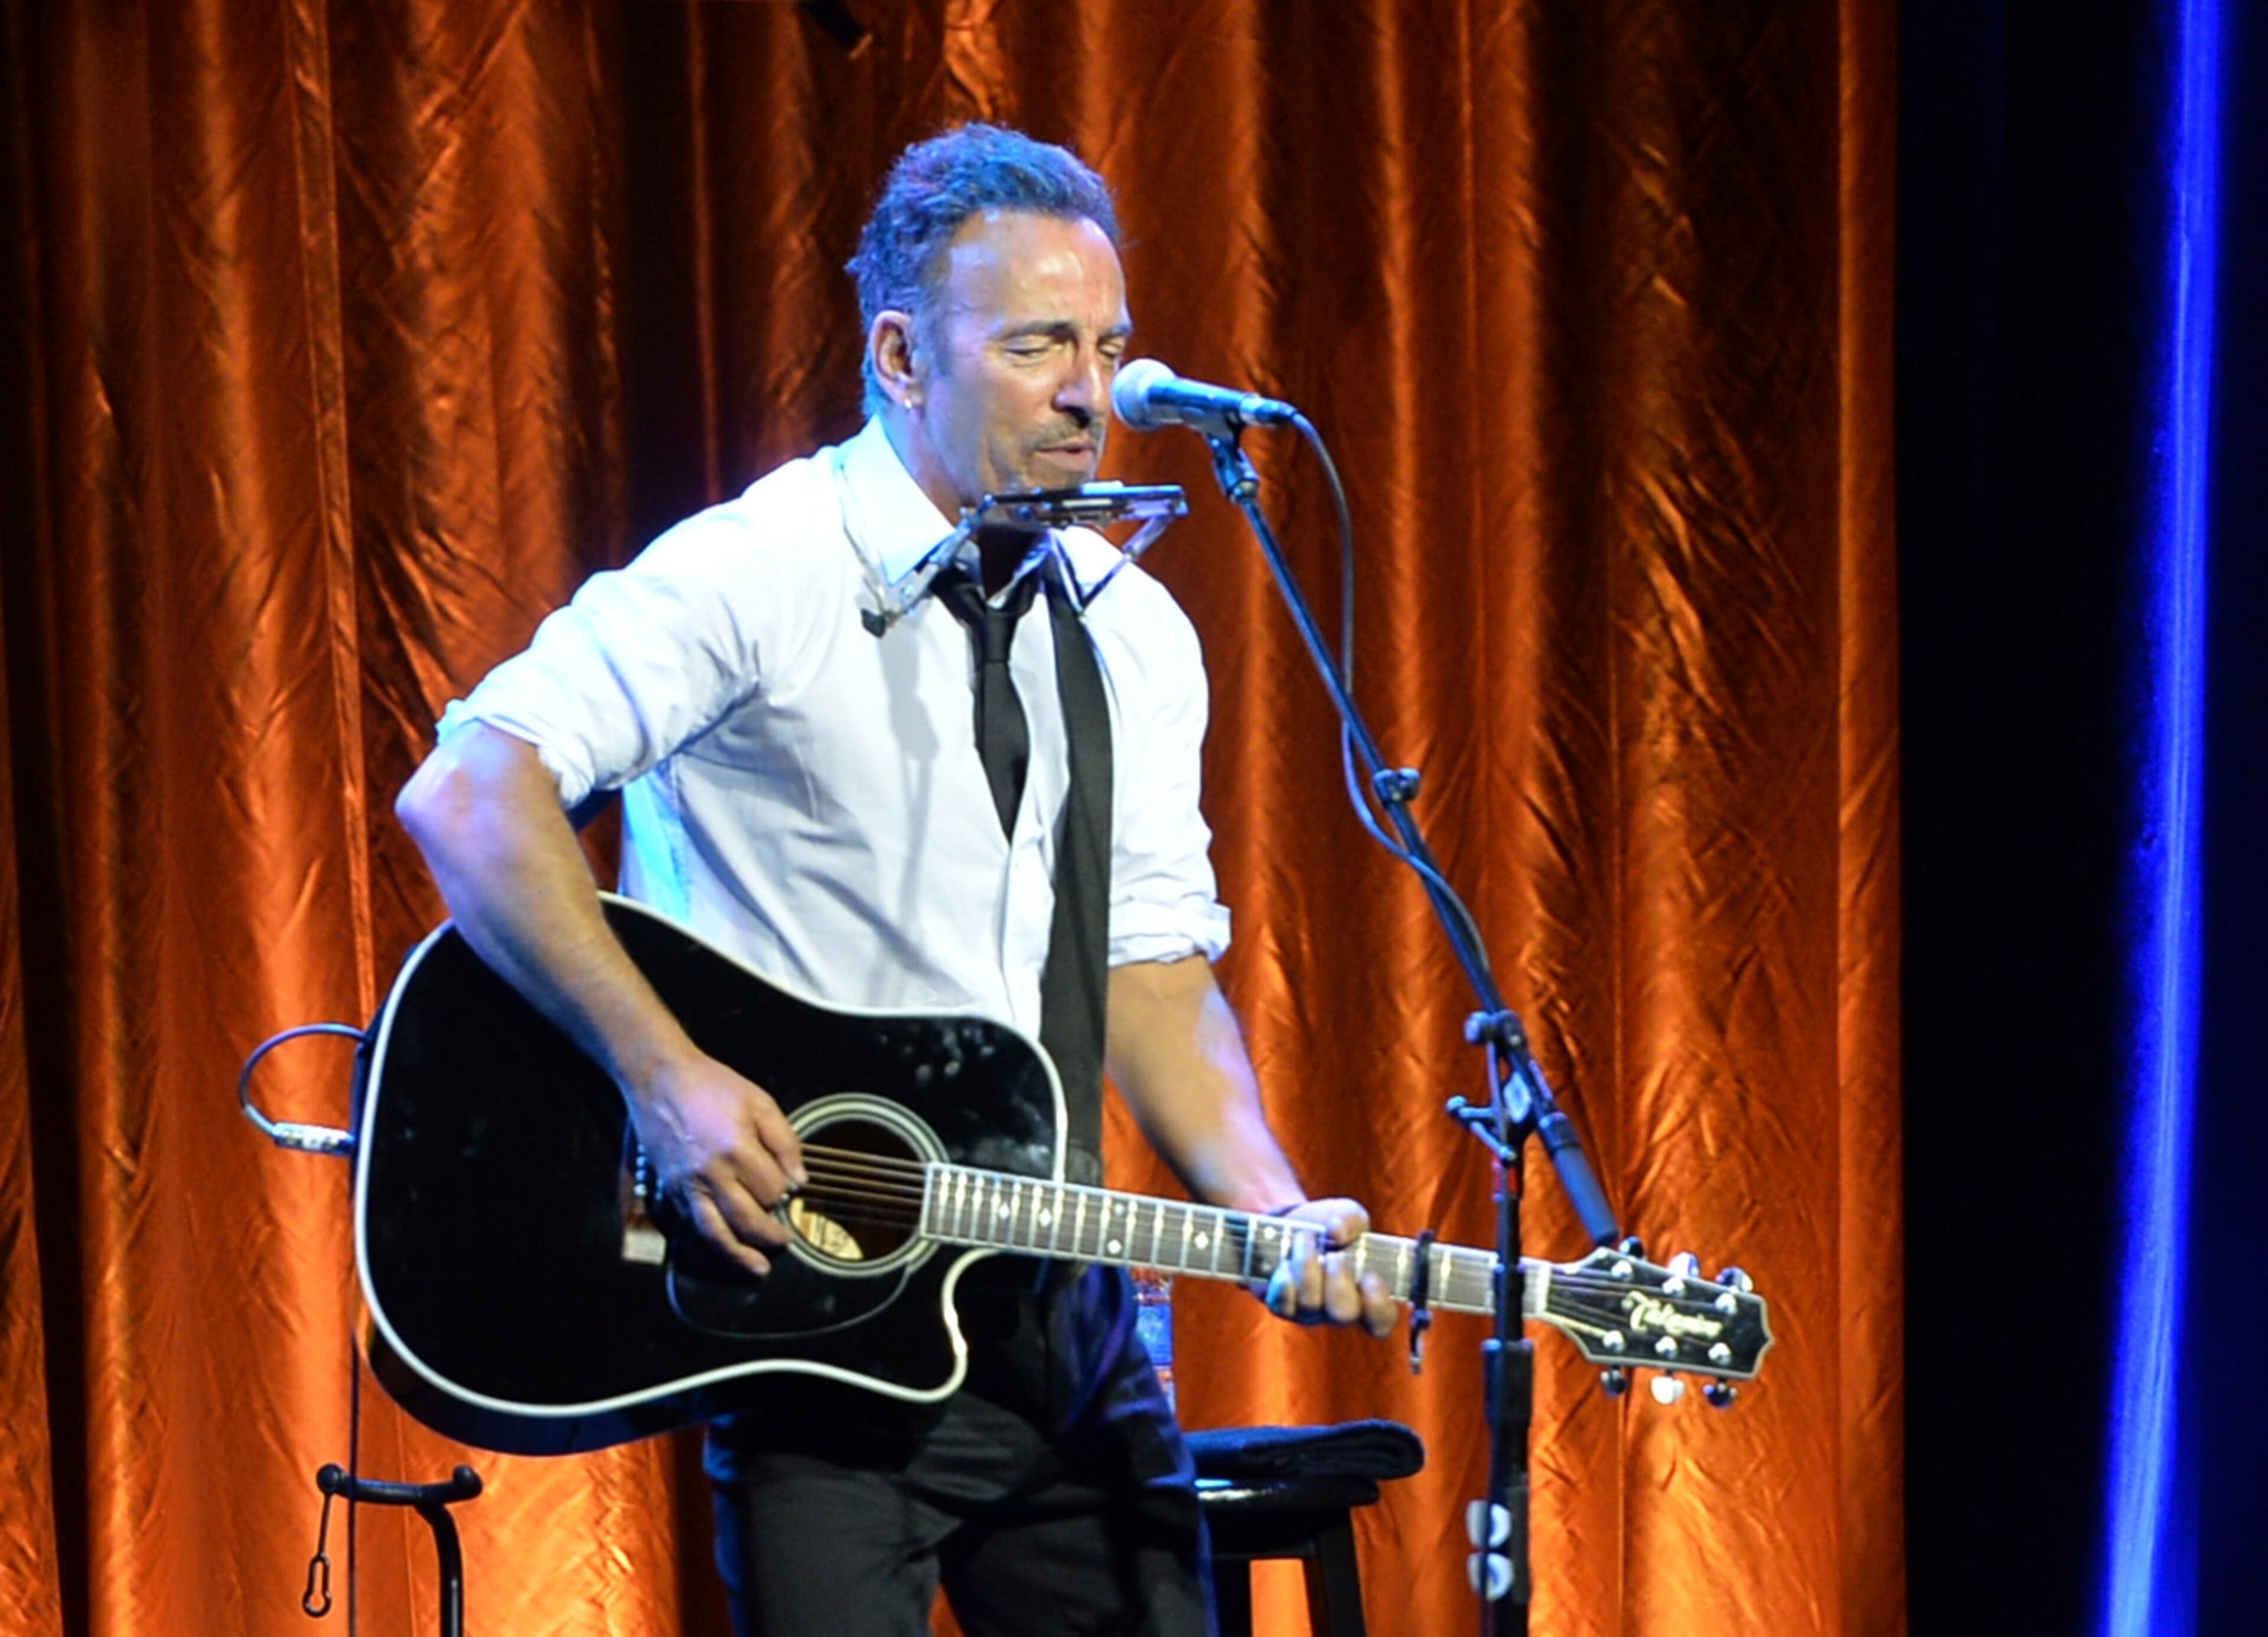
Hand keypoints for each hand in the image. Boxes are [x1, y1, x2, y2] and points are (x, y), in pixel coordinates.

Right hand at [629, 1054, 806, 1277]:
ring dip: (739, 1255)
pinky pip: (689, 1227)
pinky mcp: (667, 1189)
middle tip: (784, 1242)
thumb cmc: (712, 1086)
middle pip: (746, 1220)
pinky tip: (723, 1250)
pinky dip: (708, 1244)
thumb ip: (785, 1142)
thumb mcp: (760, 1102)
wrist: (660, 1079)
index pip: (771, 1190)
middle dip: (769, 1236)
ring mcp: (685, 1185)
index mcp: (737, 1148)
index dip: (784, 1193)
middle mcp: (709, 1173)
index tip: (787, 1188)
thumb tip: (800, 1180)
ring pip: (714, 1234)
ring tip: (759, 1268)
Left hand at [1259, 1198, 1398, 1337]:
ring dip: (1308, 1267)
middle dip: (1338, 1282)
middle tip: (1335, 1255)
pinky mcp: (1282, 1306)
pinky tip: (1285, 1264)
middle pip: (1343, 1315)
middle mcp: (1339, 1310)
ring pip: (1310, 1304)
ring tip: (1305, 1237)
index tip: (1370, 1276)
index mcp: (1366, 1294)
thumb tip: (1336, 1233)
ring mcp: (1310, 1311)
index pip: (1382, 1320)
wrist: (1292, 1225)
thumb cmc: (1330, 1226)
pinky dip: (1284, 1282)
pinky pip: (1283, 1305)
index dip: (1378, 1305)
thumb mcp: (1348, 1214)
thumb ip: (1351, 1220)